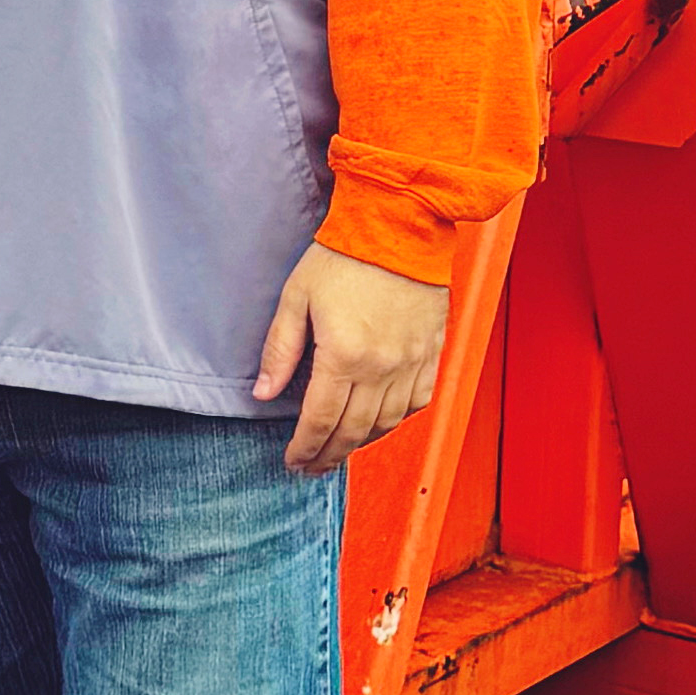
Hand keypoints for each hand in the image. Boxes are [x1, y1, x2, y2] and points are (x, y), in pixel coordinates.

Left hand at [250, 239, 446, 474]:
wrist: (400, 226)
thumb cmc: (343, 257)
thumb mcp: (295, 297)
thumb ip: (279, 350)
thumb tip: (264, 394)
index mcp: (344, 356)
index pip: (319, 420)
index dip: (304, 448)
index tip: (292, 461)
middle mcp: (381, 368)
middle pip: (352, 431)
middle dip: (328, 455)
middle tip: (312, 468)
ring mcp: (411, 363)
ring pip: (386, 424)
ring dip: (360, 444)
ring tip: (339, 451)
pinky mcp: (431, 353)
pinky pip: (417, 402)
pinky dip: (396, 421)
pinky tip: (378, 424)